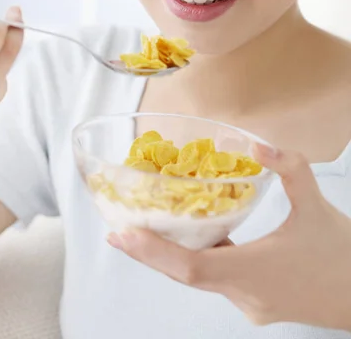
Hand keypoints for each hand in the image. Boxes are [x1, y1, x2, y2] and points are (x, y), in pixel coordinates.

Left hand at [107, 143, 350, 330]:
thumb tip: (257, 144)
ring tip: (146, 231)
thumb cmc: (342, 254)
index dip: (153, 252)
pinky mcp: (257, 304)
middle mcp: (245, 295)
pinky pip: (218, 280)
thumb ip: (289, 168)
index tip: (122, 237)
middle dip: (151, 253)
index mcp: (255, 272)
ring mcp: (250, 304)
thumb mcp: (316, 204)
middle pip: (186, 275)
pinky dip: (201, 259)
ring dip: (173, 256)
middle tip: (119, 232)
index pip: (191, 268)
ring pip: (200, 279)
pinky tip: (197, 237)